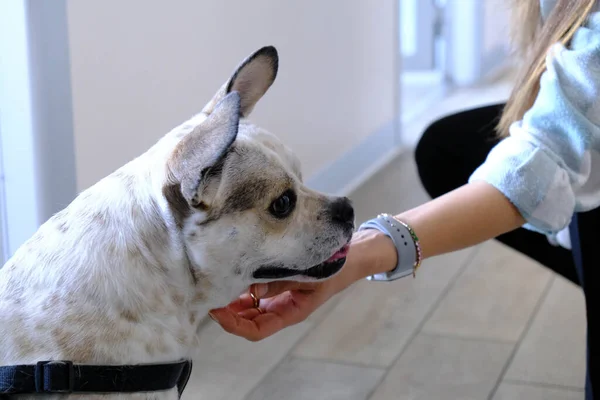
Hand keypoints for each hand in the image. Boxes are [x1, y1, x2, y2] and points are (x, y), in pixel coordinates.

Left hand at [208, 229, 396, 340]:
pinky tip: (233, 279)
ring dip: (233, 303)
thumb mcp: (307, 275)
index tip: (218, 313)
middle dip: (228, 315)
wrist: (350, 257)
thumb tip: (251, 289)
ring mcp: (279, 298)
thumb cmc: (333, 268)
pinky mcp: (278, 286)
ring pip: (249, 309)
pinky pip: (255, 294)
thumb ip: (280, 282)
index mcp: (291, 312)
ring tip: (218, 288)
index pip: (257, 329)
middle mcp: (282, 308)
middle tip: (210, 299)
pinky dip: (242, 290)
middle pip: (249, 322)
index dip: (236, 325)